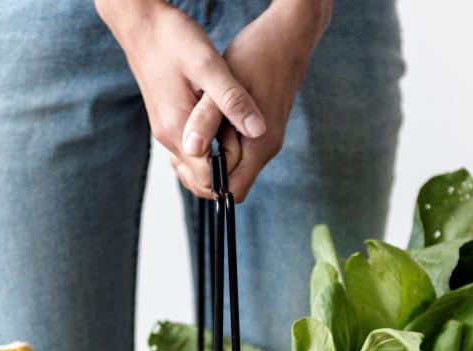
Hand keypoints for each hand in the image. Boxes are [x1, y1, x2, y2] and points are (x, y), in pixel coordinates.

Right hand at [96, 0, 266, 197]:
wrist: (141, 24)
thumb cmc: (173, 40)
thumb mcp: (209, 65)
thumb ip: (232, 100)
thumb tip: (258, 131)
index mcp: (178, 130)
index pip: (206, 180)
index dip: (232, 174)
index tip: (252, 154)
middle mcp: (168, 137)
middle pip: (198, 179)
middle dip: (226, 174)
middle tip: (249, 148)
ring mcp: (165, 130)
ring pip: (193, 166)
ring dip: (218, 161)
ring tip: (239, 137)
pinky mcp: (168, 120)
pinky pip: (189, 149)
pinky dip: (208, 148)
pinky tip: (223, 128)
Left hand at [181, 0, 331, 200]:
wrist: (287, 36)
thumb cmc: (258, 55)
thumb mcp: (224, 84)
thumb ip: (207, 120)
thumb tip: (191, 149)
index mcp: (259, 146)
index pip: (231, 191)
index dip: (205, 182)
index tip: (187, 157)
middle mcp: (265, 149)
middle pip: (230, 183)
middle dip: (204, 170)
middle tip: (185, 141)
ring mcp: (265, 140)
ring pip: (231, 166)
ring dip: (209, 154)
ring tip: (192, 129)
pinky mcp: (260, 130)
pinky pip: (235, 150)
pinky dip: (217, 142)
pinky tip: (205, 121)